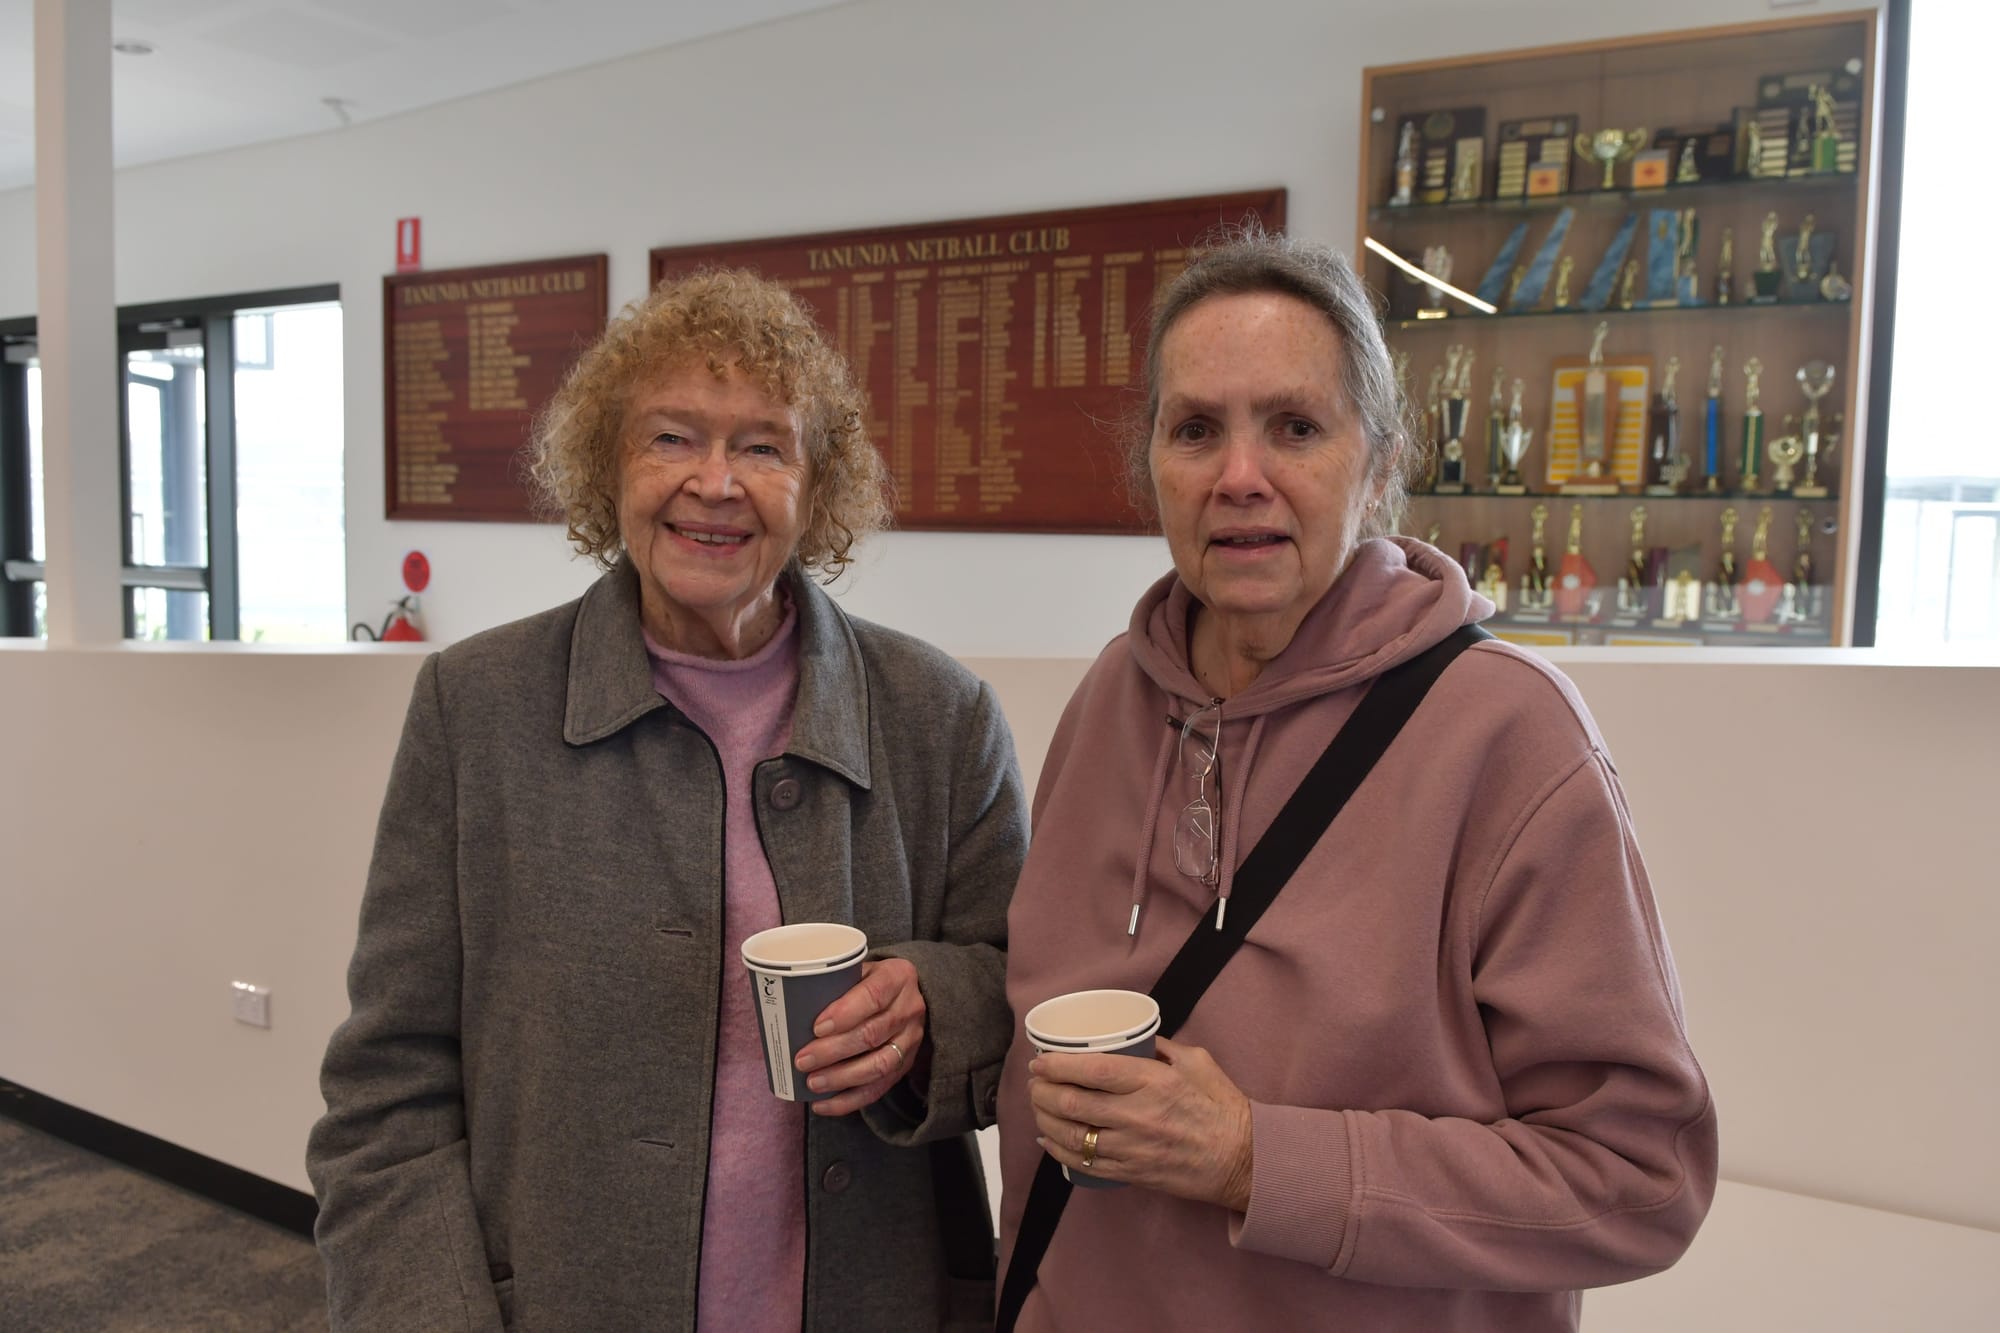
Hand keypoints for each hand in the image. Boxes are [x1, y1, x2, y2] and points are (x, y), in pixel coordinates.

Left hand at [792, 958, 926, 1115]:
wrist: (905, 992)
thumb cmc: (867, 980)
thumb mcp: (857, 969)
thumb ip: (834, 984)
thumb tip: (790, 1007)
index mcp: (898, 976)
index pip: (874, 996)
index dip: (845, 1013)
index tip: (816, 1028)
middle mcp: (910, 1009)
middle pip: (873, 1034)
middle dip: (834, 1051)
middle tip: (802, 1060)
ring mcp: (910, 1040)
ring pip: (879, 1065)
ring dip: (842, 1078)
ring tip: (812, 1083)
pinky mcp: (905, 1064)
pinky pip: (879, 1088)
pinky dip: (849, 1100)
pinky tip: (823, 1104)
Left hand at [1029, 1036, 1253, 1210]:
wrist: (1244, 1160)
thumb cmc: (1223, 1107)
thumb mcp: (1198, 1061)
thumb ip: (1162, 1047)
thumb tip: (1132, 1036)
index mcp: (1154, 1082)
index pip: (1093, 1070)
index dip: (1058, 1066)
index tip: (1040, 1061)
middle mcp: (1139, 1115)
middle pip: (1073, 1104)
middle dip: (1043, 1093)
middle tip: (1035, 1083)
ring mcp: (1133, 1148)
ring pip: (1073, 1136)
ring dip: (1045, 1121)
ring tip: (1038, 1108)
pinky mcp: (1133, 1173)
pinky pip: (1086, 1165)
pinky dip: (1060, 1152)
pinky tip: (1049, 1141)